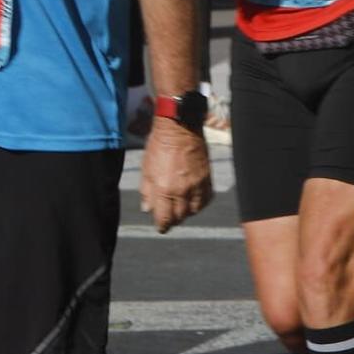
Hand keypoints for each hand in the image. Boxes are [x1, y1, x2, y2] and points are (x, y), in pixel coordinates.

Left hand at [138, 117, 212, 232]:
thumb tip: (147, 208)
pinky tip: (193, 199)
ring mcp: (196, 185)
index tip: (161, 227)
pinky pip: (206, 200)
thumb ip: (146, 191)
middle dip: (173, 220)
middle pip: (180, 217)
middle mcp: (181, 190)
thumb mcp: (146, 168)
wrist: (180, 127)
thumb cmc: (160, 145)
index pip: (164, 219)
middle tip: (169, 217)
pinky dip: (200, 203)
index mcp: (164, 188)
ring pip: (194, 211)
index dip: (162, 226)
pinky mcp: (207, 178)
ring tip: (181, 207)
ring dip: (186, 212)